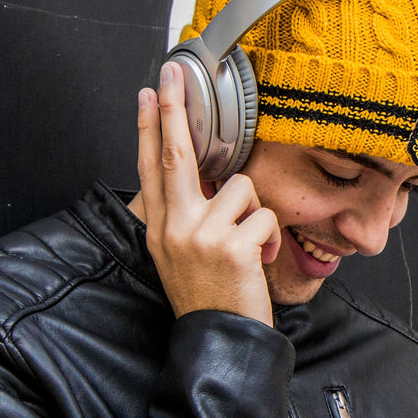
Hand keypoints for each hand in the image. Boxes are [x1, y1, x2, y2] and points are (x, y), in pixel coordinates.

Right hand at [134, 62, 280, 324]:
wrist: (219, 341)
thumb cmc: (208, 297)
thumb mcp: (180, 256)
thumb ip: (186, 216)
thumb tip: (204, 178)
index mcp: (161, 228)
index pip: (150, 168)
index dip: (148, 128)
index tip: (148, 94)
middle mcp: (175, 227)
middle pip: (176, 155)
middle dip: (174, 110)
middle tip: (175, 76)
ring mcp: (201, 235)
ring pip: (242, 188)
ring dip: (253, 216)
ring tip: (246, 247)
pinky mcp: (231, 245)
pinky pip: (264, 216)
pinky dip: (268, 239)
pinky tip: (256, 261)